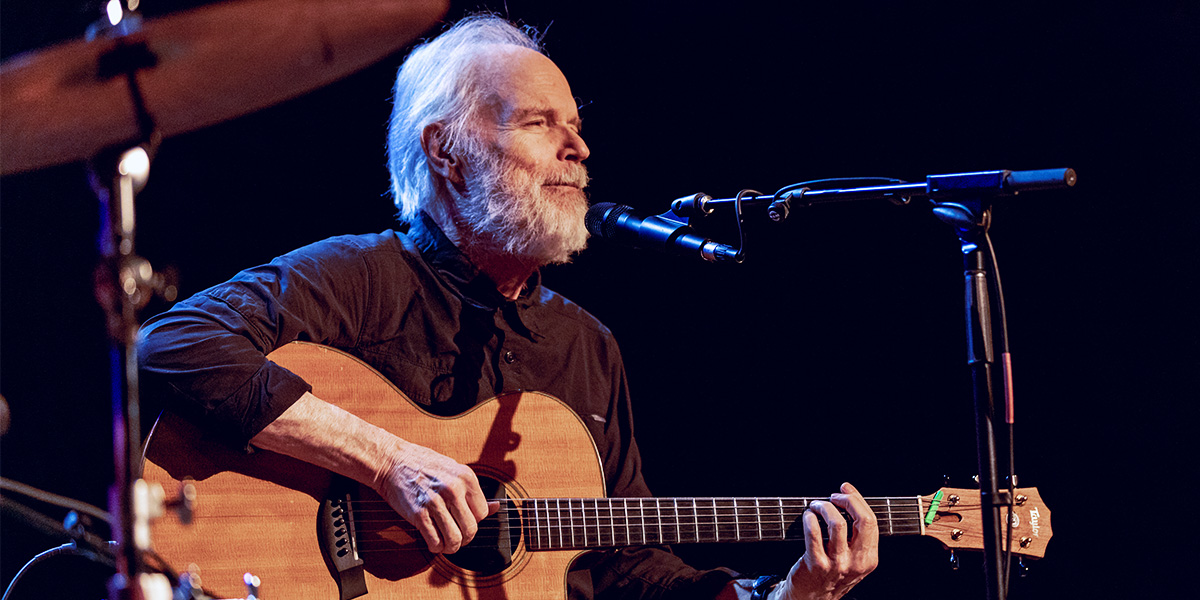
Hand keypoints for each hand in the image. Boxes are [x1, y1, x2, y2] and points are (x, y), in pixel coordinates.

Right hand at [374, 441, 498, 553]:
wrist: (393, 462)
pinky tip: (433, 541)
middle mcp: (453, 489)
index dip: (475, 521)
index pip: (482, 513)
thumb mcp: (454, 470)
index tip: (465, 522)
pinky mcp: (419, 514)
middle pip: (471, 529)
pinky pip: (435, 541)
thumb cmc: (423, 465)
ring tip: (447, 544)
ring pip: (455, 539)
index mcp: (466, 477)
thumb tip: (495, 507)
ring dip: (451, 547)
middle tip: (458, 537)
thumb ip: (473, 491)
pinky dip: (436, 547)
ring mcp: (435, 502)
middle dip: (465, 538)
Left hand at [773, 482, 878, 599]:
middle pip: (862, 521)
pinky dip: (810, 518)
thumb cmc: (831, 575)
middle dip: (848, 500)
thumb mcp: (854, 560)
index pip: (871, 522)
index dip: (858, 500)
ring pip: (837, 523)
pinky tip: (808, 516)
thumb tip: (850, 499)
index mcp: (869, 559)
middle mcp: (856, 562)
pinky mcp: (816, 564)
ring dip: (824, 507)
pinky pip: (814, 533)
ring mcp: (837, 564)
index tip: (846, 490)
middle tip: (834, 496)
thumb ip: (856, 536)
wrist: (811, 598)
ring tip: (816, 505)